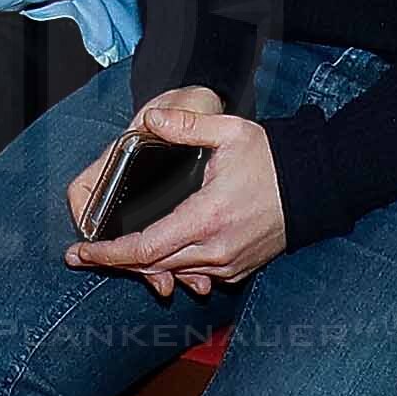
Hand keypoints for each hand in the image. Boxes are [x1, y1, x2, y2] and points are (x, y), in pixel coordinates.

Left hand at [64, 89, 290, 296]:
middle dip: (116, 261)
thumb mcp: (230, 132)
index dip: (107, 254)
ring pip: (172, 274)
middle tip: (86, 253)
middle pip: (152, 267)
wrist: (316, 186)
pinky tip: (157, 255)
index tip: (80, 253)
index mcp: (206, 218)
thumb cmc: (273, 160)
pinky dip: (172, 267)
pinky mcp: (237, 270)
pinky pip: (195, 276)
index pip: (144, 249)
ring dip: (144, 265)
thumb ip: (186, 126)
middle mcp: (215, 250)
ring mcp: (227, 265)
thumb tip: (149, 120)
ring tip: (116, 252)